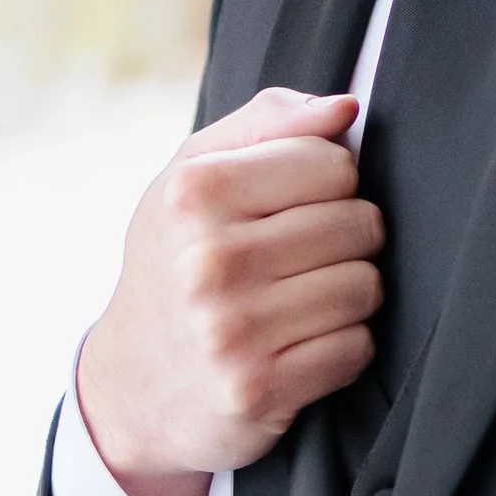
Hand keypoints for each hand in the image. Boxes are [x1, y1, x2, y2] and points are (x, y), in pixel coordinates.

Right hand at [75, 88, 383, 495]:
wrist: (129, 387)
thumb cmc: (174, 263)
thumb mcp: (192, 179)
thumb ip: (268, 124)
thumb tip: (345, 107)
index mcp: (194, 193)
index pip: (333, 163)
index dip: (329, 183)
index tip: (295, 206)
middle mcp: (209, 259)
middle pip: (359, 223)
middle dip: (344, 240)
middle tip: (299, 260)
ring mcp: (233, 329)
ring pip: (365, 286)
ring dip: (347, 295)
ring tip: (300, 302)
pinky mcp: (259, 388)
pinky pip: (356, 347)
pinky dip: (341, 347)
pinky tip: (298, 345)